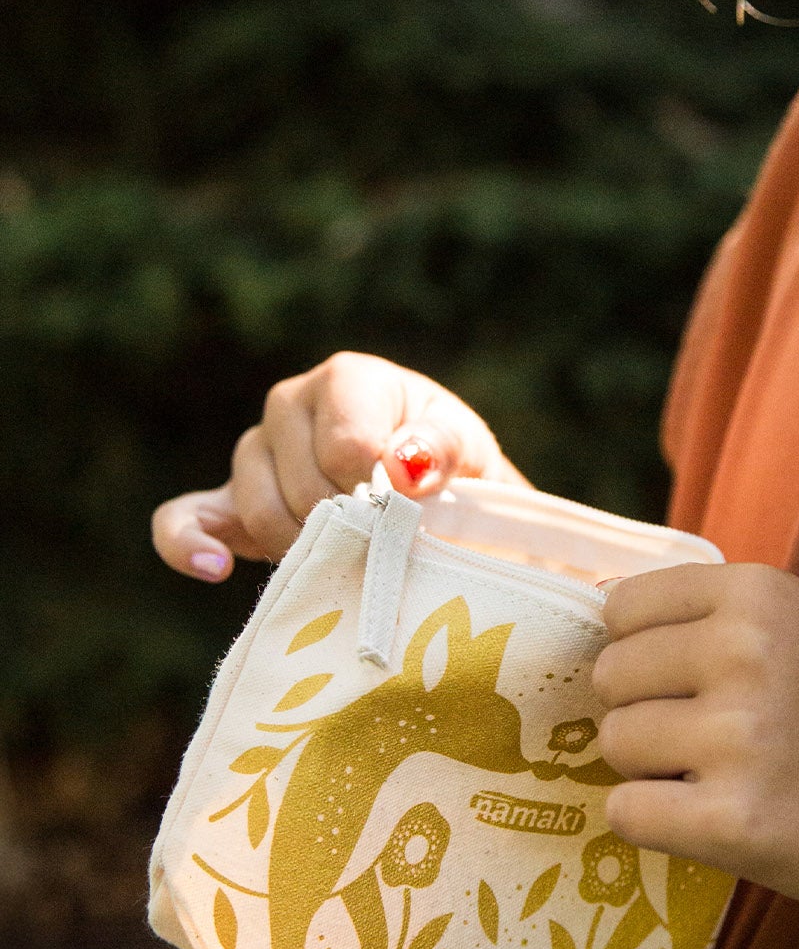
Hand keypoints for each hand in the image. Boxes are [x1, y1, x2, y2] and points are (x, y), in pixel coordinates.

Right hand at [151, 351, 527, 579]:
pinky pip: (183, 520)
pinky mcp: (227, 501)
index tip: (411, 514)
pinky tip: (216, 568)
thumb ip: (441, 448)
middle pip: (302, 483)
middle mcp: (289, 406)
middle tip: (386, 547)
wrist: (437, 496)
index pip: (346, 446)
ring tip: (350, 562)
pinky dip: (189, 546)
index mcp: (347, 380)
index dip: (379, 494)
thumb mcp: (465, 448)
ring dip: (305, 548)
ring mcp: (254, 453)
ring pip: (258, 508)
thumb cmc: (451, 464)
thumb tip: (401, 466)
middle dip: (348, 527)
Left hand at [592, 564, 798, 918]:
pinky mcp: (732, 821)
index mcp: (760, 594)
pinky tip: (705, 819)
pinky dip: (653, 822)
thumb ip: (718, 616)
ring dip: (650, 768)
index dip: (641, 650)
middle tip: (704, 738)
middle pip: (610, 676)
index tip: (680, 681)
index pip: (624, 607)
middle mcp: (745, 653)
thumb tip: (600, 605)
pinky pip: (626, 812)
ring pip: (613, 744)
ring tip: (716, 778)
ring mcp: (738, 738)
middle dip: (643, 710)